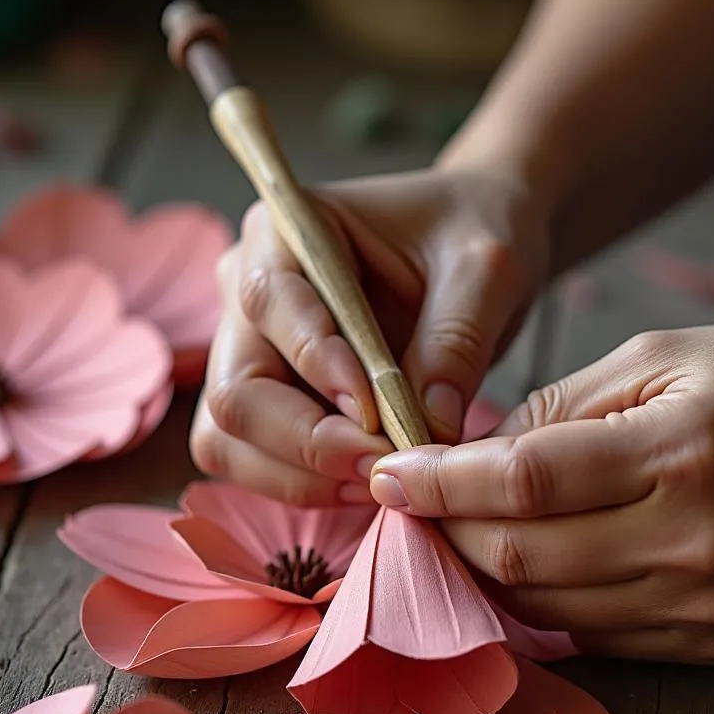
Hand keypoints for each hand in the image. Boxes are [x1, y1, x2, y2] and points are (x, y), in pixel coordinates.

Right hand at [191, 167, 547, 505]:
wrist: (472, 248)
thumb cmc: (472, 235)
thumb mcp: (485, 272)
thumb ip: (456, 342)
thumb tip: (429, 430)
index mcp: (289, 230)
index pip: (270, 302)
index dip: (317, 365)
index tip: (377, 412)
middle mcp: (250, 288)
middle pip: (235, 388)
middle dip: (306, 442)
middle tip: (385, 464)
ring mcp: (251, 347)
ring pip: (229, 438)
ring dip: (300, 475)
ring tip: (381, 477)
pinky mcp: (271, 396)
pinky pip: (256, 459)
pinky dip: (305, 483)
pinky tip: (369, 478)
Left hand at [369, 320, 713, 661]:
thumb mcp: (665, 356)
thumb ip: (564, 404)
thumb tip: (478, 449)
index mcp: (677, 450)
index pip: (526, 480)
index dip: (441, 481)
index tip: (385, 474)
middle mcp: (689, 541)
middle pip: (522, 555)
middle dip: (445, 529)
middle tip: (408, 500)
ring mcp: (701, 603)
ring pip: (545, 607)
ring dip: (482, 569)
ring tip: (454, 527)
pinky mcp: (709, 639)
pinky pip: (593, 635)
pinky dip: (539, 600)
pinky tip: (522, 559)